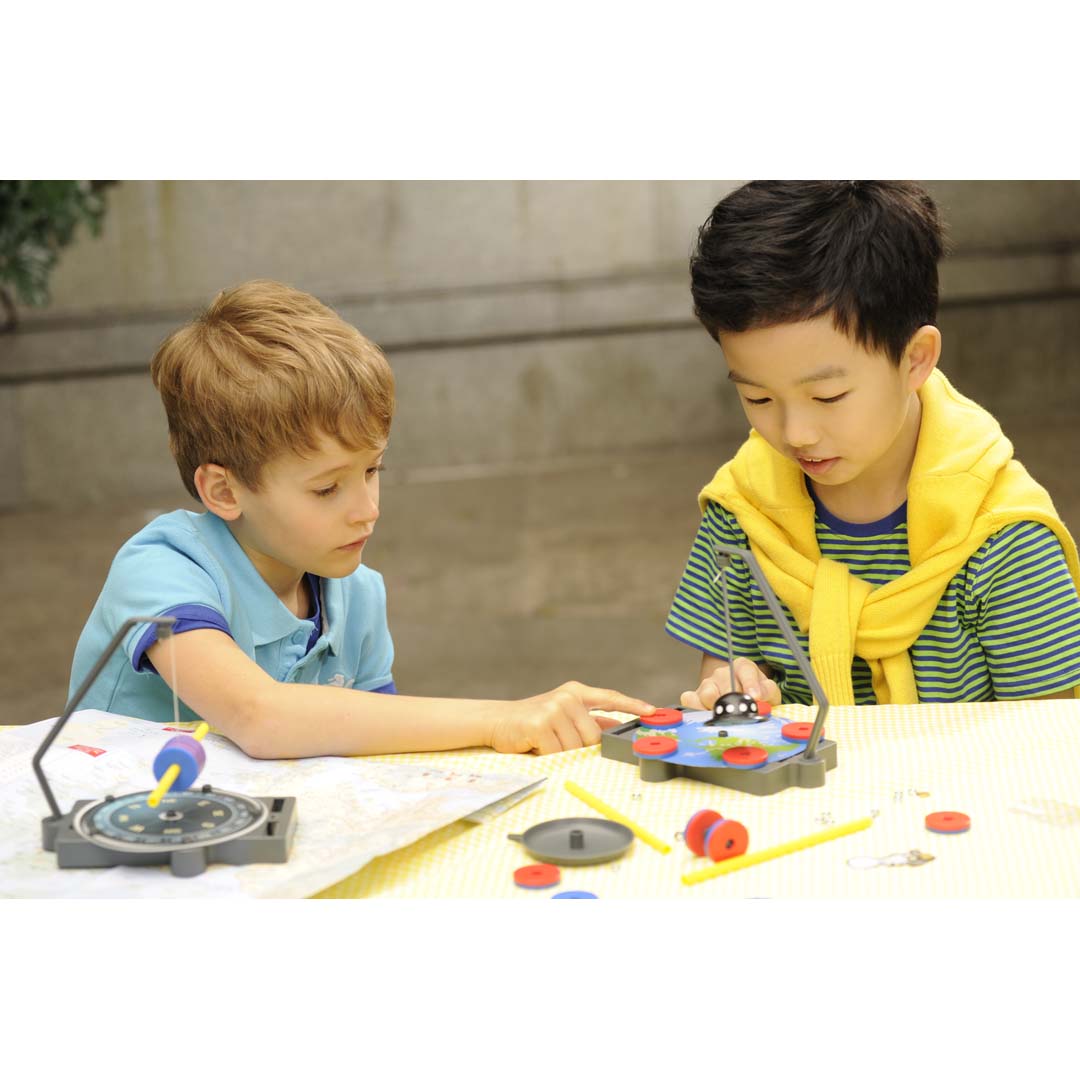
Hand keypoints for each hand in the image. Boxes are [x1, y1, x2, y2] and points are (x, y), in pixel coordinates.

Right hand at [488, 682, 655, 754]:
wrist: (495, 720)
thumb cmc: (531, 721)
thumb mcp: (561, 715)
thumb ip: (587, 720)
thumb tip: (614, 728)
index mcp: (575, 692)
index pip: (610, 697)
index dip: (632, 705)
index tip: (653, 712)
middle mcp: (567, 697)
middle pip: (593, 736)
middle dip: (578, 747)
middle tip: (557, 742)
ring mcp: (554, 708)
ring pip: (576, 748)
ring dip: (561, 753)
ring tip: (544, 742)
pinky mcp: (541, 723)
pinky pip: (558, 753)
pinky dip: (548, 755)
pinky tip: (535, 744)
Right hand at [679, 658, 781, 710]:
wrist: (742, 705)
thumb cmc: (756, 698)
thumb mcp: (769, 693)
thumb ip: (767, 691)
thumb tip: (757, 696)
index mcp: (742, 667)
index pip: (745, 670)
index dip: (750, 683)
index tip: (755, 696)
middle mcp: (722, 673)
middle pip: (726, 686)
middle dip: (735, 704)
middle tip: (743, 715)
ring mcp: (706, 684)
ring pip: (707, 694)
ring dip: (718, 709)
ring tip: (727, 718)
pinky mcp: (694, 696)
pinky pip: (690, 701)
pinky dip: (698, 711)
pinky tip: (711, 718)